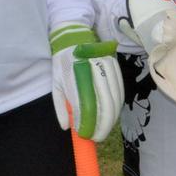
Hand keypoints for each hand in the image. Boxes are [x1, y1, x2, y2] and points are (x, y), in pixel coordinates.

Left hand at [50, 23, 122, 141]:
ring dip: (112, 118)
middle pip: (105, 104)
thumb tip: (67, 127)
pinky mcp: (115, 65)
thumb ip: (60, 106)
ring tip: (105, 129)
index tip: (87, 135)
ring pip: (115, 98)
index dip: (88, 123)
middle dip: (103, 125)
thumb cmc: (63, 64)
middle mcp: (93, 71)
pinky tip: (113, 115)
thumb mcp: (55, 84)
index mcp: (75, 76)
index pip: (86, 105)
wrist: (75, 38)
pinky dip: (118, 105)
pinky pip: (120, 90)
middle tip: (98, 138)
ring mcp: (107, 67)